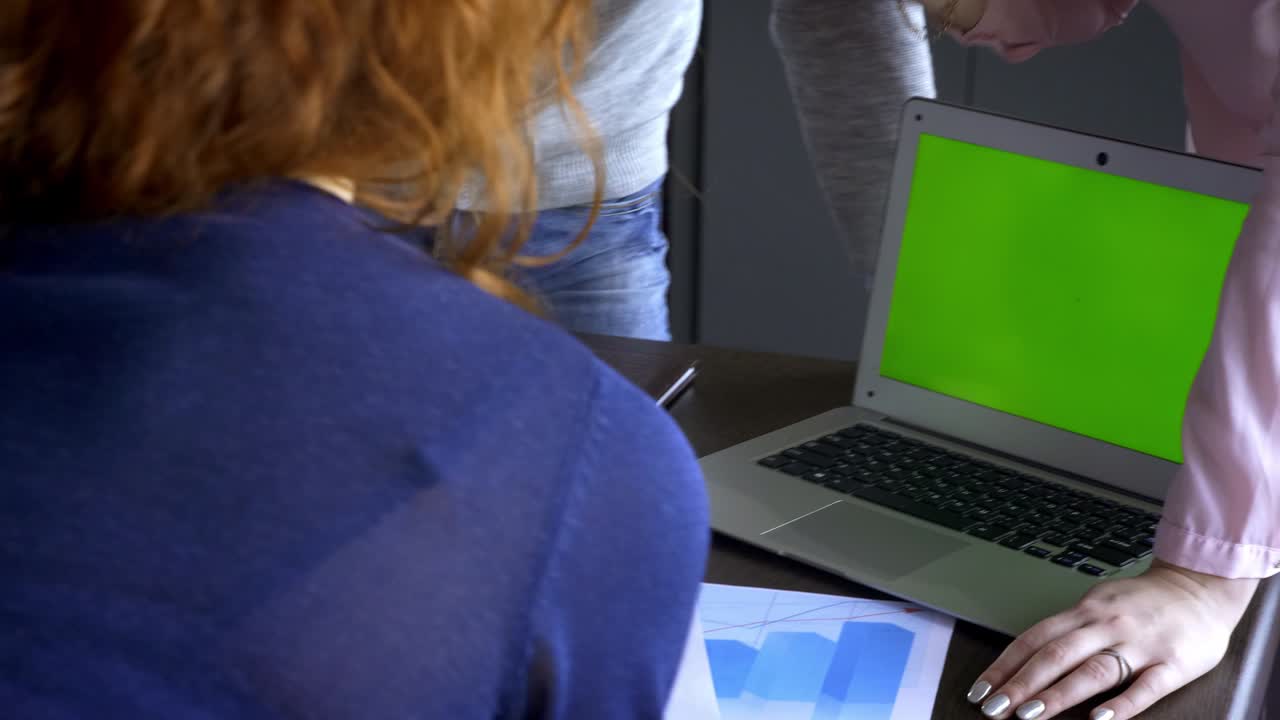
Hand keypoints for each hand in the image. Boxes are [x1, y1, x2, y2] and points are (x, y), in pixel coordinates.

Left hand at [967, 560, 1258, 719]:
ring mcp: (1139, 644)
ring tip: (1030, 716)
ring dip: (1058, 695)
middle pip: (1055, 655)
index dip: (1005, 665)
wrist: (1201, 587)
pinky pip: (1145, 687)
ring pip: (1093, 671)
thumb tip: (1025, 657)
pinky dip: (1121, 705)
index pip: (1034, 639)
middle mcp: (1106, 625)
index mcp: (1084, 611)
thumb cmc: (1142, 603)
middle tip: (994, 709)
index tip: (980, 689)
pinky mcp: (1173, 663)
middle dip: (1021, 683)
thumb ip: (1068, 629)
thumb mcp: (1098, 605)